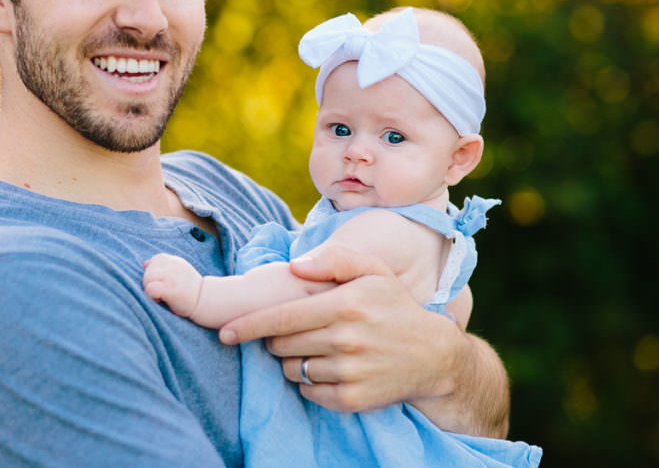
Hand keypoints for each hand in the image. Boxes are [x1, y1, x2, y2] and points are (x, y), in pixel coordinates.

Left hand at [142, 253, 202, 317]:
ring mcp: (171, 277)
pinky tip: (160, 299)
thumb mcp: (179, 271)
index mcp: (175, 261)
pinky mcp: (170, 289)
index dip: (155, 271)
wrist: (205, 301)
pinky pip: (150, 288)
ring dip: (149, 288)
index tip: (163, 282)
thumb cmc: (190, 289)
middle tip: (161, 291)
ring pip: (147, 278)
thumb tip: (145, 263)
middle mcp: (173, 266)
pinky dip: (151, 296)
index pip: (155, 259)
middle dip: (150, 282)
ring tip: (160, 295)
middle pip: (148, 270)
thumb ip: (164, 266)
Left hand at [219, 244, 461, 413]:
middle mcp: (347, 339)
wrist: (433, 355)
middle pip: (281, 344)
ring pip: (292, 369)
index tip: (225, 332)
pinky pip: (308, 391)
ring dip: (293, 360)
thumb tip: (293, 266)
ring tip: (318, 348)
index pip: (282, 318)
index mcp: (346, 304)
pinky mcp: (352, 399)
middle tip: (295, 331)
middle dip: (276, 338)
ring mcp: (349, 372)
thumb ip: (334, 259)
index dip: (248, 325)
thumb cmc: (394, 306)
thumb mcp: (373, 270)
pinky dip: (309, 382)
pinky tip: (329, 367)